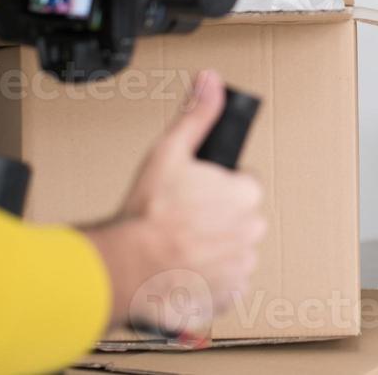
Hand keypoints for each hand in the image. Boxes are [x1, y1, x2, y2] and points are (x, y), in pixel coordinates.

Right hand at [84, 69, 266, 338]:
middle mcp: (251, 232)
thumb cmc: (147, 211)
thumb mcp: (170, 151)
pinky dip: (208, 278)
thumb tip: (212, 80)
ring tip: (178, 244)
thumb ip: (197, 115)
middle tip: (181, 218)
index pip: (244, 184)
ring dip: (213, 247)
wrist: (125, 267)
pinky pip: (224, 283)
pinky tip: (184, 269)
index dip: (217, 185)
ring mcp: (240, 267)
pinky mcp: (226, 296)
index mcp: (246, 195)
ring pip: (232, 249)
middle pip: (239, 217)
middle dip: (216, 216)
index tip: (193, 192)